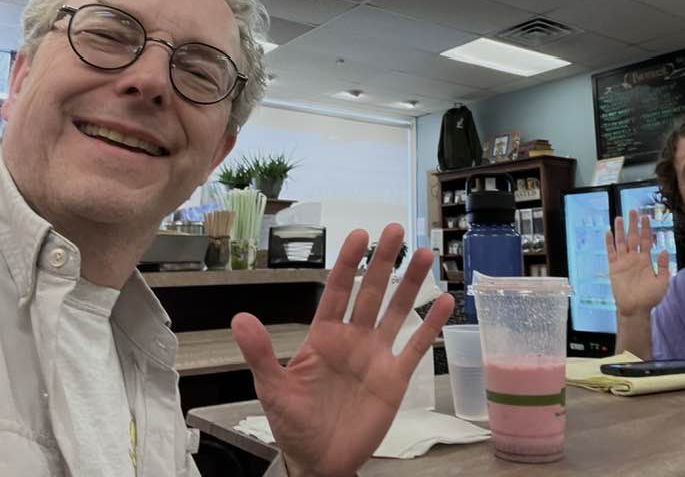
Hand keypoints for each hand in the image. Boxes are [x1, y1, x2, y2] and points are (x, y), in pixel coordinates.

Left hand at [231, 223, 453, 476]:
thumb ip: (261, 353)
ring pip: (397, 311)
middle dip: (383, 261)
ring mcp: (376, 355)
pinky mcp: (395, 377)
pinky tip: (445, 301)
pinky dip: (431, 324)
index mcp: (324, 335)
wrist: (320, 461)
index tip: (359, 235)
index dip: (348, 262)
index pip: (337, 290)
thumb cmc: (294, 423)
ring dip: (411, 284)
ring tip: (425, 255)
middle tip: (395, 231)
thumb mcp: (272, 388)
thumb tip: (240, 318)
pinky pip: (416, 346)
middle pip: (371, 292)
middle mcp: (353, 338)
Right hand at [605, 210, 669, 316]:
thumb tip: (663, 250)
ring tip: (620, 217)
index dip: (646, 229)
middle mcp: (634, 258)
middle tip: (633, 211)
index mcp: (646, 260)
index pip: (646, 240)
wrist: (636, 308)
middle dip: (633, 224)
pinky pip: (611, 253)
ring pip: (621, 242)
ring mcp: (623, 262)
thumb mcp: (663, 282)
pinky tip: (608, 233)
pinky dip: (609, 243)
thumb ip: (663, 266)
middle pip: (633, 237)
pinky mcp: (614, 267)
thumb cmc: (650, 298)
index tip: (646, 217)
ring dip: (620, 230)